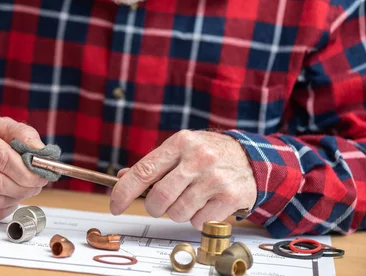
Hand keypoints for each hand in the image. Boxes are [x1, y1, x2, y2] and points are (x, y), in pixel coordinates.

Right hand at [0, 114, 48, 219]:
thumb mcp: (3, 125)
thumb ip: (24, 135)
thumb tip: (41, 153)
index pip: (2, 159)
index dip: (25, 171)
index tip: (41, 175)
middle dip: (24, 187)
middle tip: (38, 183)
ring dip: (17, 197)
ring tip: (27, 188)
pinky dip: (6, 207)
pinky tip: (11, 195)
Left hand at [110, 130, 255, 229]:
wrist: (250, 157)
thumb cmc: (207, 154)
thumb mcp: (180, 149)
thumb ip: (153, 164)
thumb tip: (123, 178)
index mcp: (180, 143)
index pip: (144, 171)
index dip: (124, 192)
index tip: (115, 206)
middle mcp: (198, 158)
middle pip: (159, 197)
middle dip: (155, 207)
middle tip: (161, 204)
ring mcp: (215, 178)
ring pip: (178, 213)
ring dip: (178, 213)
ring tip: (190, 199)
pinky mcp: (230, 197)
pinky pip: (199, 222)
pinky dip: (198, 219)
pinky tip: (206, 204)